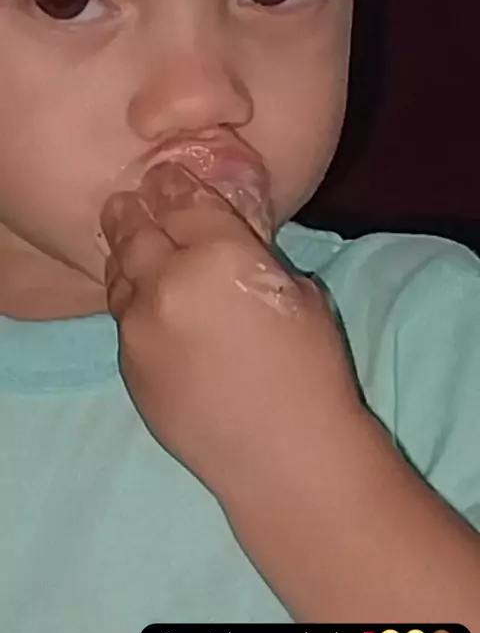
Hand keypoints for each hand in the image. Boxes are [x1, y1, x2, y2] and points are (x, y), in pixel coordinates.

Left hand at [100, 162, 360, 493]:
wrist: (284, 455)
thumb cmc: (312, 375)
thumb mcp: (300, 296)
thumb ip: (252, 261)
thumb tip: (226, 249)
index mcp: (221, 254)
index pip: (183, 199)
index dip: (174, 184)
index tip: (167, 177)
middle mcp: (168, 282)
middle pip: (136, 229)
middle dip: (135, 210)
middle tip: (132, 202)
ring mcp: (140, 328)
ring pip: (119, 275)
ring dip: (127, 257)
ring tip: (133, 249)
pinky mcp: (128, 367)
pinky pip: (124, 321)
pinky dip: (133, 306)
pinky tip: (148, 308)